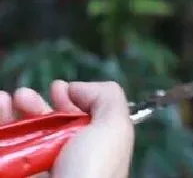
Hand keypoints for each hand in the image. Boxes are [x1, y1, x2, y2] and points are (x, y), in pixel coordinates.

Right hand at [0, 81, 133, 177]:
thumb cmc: (93, 169)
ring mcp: (35, 170)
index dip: (67, 101)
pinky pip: (2, 149)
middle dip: (33, 104)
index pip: (77, 121)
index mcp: (92, 148)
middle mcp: (64, 159)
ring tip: (7, 100)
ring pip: (19, 135)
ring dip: (11, 112)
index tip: (58, 89)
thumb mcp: (115, 126)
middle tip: (24, 95)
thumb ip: (106, 98)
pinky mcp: (13, 174)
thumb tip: (76, 88)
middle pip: (44, 126)